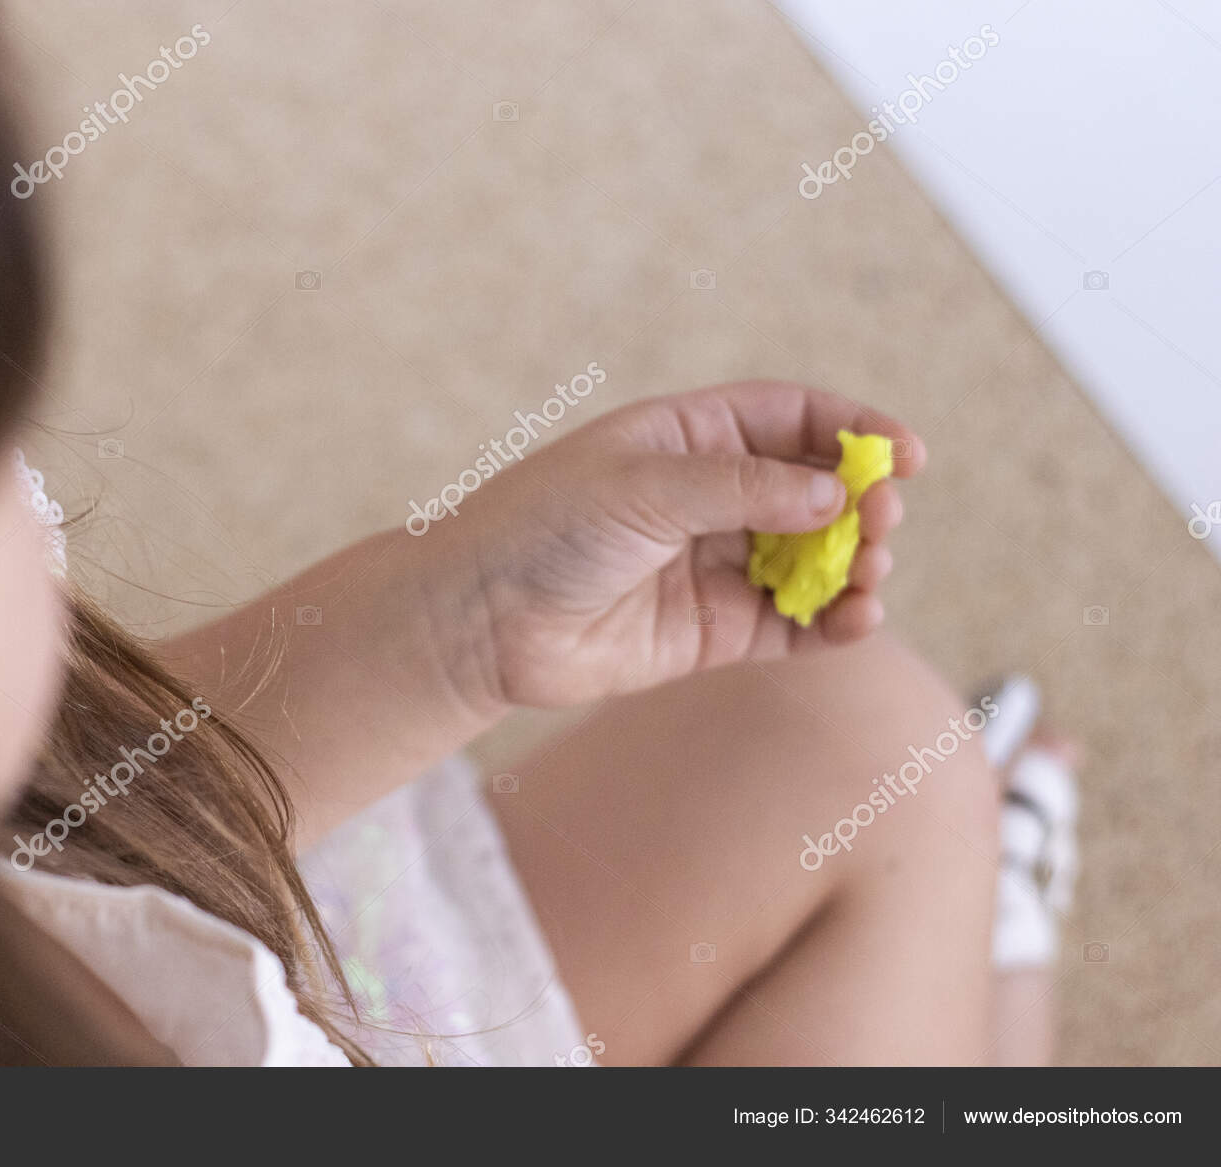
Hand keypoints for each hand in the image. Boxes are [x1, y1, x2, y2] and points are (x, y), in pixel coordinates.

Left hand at [422, 380, 923, 710]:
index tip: (905, 456)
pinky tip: (856, 618)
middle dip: (862, 502)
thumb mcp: (642, 483)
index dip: (854, 430)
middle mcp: (711, 497)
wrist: (481, 618)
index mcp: (690, 436)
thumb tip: (834, 493)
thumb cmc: (542, 527)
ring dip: (857, 563)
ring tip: (868, 572)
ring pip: (814, 558)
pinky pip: (793, 624)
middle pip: (817, 489)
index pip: (793, 418)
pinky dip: (834, 622)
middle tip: (882, 521)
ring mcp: (716, 564)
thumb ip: (741, 487)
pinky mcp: (714, 630)